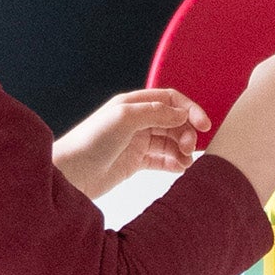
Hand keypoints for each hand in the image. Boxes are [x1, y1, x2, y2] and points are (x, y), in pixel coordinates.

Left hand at [53, 88, 212, 200]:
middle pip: (174, 122)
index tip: (204, 126)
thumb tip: (182, 113)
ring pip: (170, 142)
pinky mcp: (135, 162)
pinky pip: (162, 160)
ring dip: (181, 151)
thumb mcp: (124, 119)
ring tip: (184, 163)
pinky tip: (179, 169)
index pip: (170, 100)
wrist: (70, 174)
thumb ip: (156, 113)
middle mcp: (136, 121)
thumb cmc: (90, 142)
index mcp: (133, 105)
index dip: (190, 110)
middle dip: (186, 133)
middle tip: (188, 149)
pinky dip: (173, 163)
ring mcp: (136, 142)